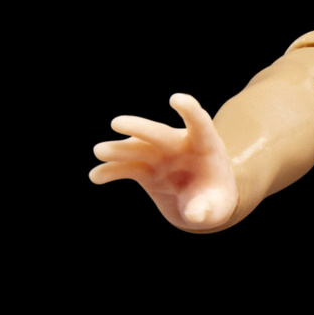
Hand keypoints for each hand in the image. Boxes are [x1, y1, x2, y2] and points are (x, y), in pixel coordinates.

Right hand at [90, 93, 239, 230]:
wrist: (201, 205)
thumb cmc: (214, 201)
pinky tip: (96, 176)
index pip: (199, 123)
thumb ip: (208, 209)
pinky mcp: (145, 170)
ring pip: (137, 148)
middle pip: (159, 134)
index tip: (176, 100)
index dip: (189, 110)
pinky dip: (111, 171)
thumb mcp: (217, 209)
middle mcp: (179, 146)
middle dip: (139, 128)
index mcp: (205, 146)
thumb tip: (195, 215)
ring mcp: (160, 156)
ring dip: (118, 149)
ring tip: (99, 151)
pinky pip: (126, 168)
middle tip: (116, 123)